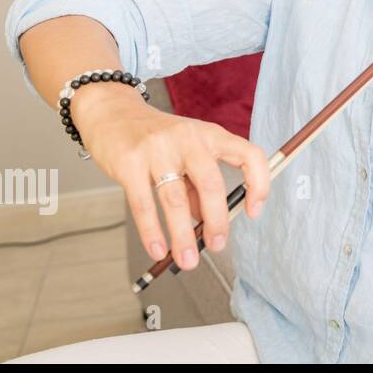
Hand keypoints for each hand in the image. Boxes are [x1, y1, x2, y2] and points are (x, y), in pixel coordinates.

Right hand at [68, 83, 271, 270]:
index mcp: (211, 135)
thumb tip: (207, 223)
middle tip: (218, 245)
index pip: (249, 155)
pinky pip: (143, 204)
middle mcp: (189, 139)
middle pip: (211, 183)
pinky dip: (152, 232)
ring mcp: (158, 150)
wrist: (114, 113)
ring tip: (188, 260)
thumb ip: (198, 185)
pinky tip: (158, 249)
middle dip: (217, 221)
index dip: (259, 184)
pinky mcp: (129, 163)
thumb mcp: (188, 152)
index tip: (253, 211)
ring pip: (176, 199)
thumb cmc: (158, 137)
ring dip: (184, 235)